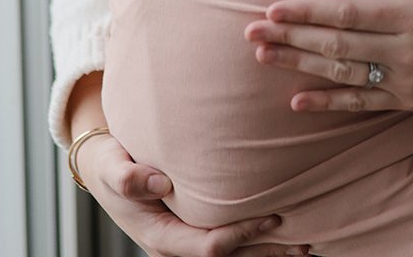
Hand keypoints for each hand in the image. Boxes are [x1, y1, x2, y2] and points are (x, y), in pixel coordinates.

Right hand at [73, 130, 308, 256]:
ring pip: (234, 256)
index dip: (242, 235)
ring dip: (268, 252)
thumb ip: (128, 176)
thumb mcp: (111, 167)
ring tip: (307, 245)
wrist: (106, 166)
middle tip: (306, 245)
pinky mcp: (195, 228)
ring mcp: (187, 240)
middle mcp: (178, 245)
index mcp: (161, 236)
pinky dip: (256, 241)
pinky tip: (283, 231)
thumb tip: (159, 182)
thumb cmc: (111, 163)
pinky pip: (229, 241)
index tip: (273, 217)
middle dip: (266, 254)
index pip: (209, 246)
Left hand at [243, 0, 412, 112]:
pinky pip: (362, 102)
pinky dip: (329, 102)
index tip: (274, 9)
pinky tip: (298, 100)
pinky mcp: (410, 99)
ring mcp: (407, 80)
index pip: (349, 14)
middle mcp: (406, 52)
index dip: (309, 12)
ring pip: (342, 74)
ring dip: (299, 66)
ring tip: (263, 57)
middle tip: (250, 33)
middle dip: (290, 38)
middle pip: (336, 45)